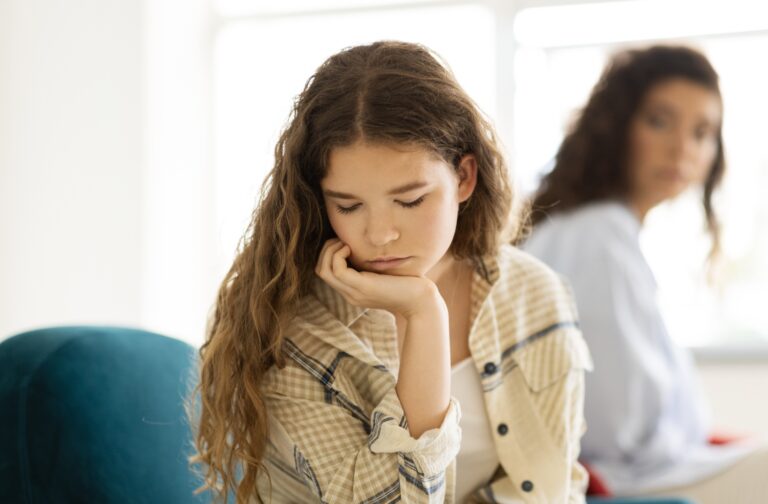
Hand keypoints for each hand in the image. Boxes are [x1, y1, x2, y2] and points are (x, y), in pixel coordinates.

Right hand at [315, 239, 443, 318]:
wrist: (421, 302)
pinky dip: (339, 255)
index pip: (326, 272)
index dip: (329, 253)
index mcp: (354, 291)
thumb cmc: (409, 284)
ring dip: (330, 251)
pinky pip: (337, 270)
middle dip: (326, 250)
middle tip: (342, 240)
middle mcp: (350, 294)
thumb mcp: (385, 273)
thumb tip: (365, 245)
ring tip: (345, 243)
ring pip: (324, 270)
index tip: (345, 242)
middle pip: (320, 271)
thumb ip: (373, 265)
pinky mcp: (362, 287)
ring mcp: (354, 292)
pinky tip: (351, 248)